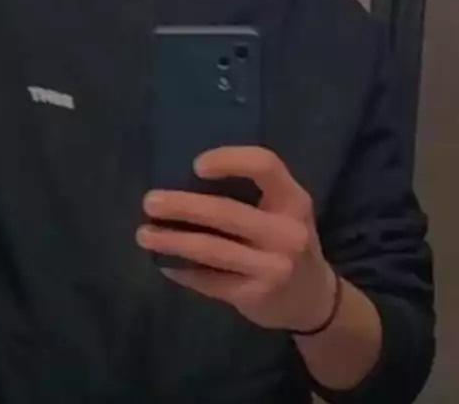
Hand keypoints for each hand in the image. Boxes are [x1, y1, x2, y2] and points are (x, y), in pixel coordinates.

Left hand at [136, 146, 338, 332]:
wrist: (314, 299)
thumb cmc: (288, 241)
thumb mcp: (285, 211)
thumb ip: (252, 195)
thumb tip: (185, 181)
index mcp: (294, 200)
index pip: (265, 165)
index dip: (230, 159)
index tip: (196, 166)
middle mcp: (287, 231)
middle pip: (227, 211)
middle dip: (183, 206)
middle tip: (150, 202)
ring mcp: (272, 266)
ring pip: (212, 249)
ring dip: (173, 241)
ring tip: (144, 235)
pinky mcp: (254, 295)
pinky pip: (209, 280)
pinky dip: (183, 271)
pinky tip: (165, 263)